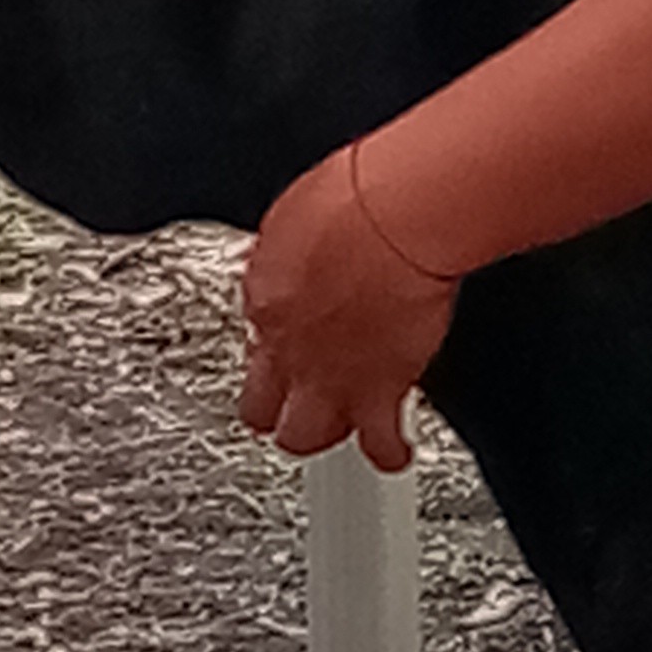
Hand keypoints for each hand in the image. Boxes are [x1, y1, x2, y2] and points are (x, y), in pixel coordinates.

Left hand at [240, 145, 454, 472]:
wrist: (393, 217)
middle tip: (288, 406)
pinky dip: (388, 452)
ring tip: (335, 432)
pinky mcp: (378, 393)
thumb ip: (295, 244)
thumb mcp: (299, 211)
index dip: (275, 341)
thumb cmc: (353, 198)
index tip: (293, 335)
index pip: (257, 337)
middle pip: (258, 406)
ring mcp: (329, 376)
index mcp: (265, 297)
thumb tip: (300, 241)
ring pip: (302, 437)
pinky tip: (394, 452)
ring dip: (318, 434)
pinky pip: (379, 443)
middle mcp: (286, 348)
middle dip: (272, 408)